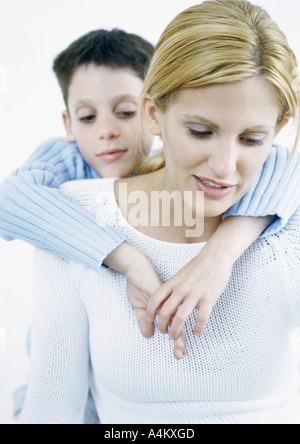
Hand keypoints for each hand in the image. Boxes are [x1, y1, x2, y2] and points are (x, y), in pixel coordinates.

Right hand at [104, 242, 186, 358]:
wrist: (135, 266)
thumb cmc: (139, 283)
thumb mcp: (141, 306)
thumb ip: (145, 321)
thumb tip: (149, 335)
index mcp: (169, 304)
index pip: (177, 323)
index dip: (179, 338)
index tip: (180, 352)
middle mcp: (170, 301)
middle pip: (178, 322)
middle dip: (179, 339)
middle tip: (180, 354)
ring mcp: (166, 296)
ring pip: (174, 316)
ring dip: (176, 332)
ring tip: (177, 346)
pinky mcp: (159, 290)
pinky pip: (163, 306)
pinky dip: (164, 318)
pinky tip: (162, 328)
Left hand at [147, 247, 233, 339]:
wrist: (216, 255)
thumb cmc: (199, 265)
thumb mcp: (181, 274)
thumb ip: (175, 287)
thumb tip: (172, 300)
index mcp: (173, 282)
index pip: (155, 299)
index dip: (150, 311)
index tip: (150, 319)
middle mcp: (181, 289)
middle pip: (165, 311)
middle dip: (162, 326)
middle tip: (164, 332)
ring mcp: (195, 294)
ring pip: (180, 318)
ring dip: (176, 330)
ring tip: (176, 336)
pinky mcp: (209, 298)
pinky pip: (201, 318)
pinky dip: (197, 328)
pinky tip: (197, 332)